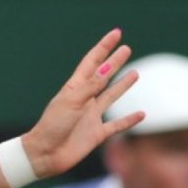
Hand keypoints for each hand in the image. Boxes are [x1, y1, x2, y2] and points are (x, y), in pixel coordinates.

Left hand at [21, 29, 144, 178]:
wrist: (45, 154)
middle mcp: (84, 99)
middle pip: (103, 76)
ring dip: (123, 85)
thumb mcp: (72, 102)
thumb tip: (106, 67)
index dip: (104, 47)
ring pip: (111, 96)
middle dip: (114, 61)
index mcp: (74, 88)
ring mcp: (91, 116)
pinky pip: (117, 125)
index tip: (116, 33)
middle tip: (127, 48)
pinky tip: (142, 114)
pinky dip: (130, 120)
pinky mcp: (97, 133)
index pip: (92, 62)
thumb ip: (90, 86)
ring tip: (135, 73)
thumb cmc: (53, 126)